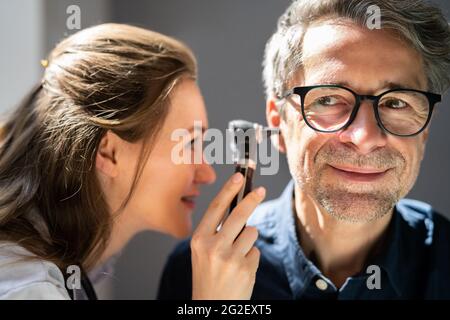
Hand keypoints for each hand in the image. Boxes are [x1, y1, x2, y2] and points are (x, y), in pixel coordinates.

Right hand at [191, 172, 265, 299]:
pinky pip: (256, 251)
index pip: (216, 208)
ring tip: (236, 256)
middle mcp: (213, 246)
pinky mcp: (245, 268)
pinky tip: (240, 269)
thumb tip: (240, 208)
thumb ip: (217, 232)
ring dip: (248, 240)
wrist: (212, 306)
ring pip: (251, 232)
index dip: (228, 190)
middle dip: (252, 199)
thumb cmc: (208, 276)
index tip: (239, 176)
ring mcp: (230, 258)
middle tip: (260, 190)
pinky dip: (251, 257)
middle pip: (239, 215)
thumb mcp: (203, 251)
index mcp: (199, 239)